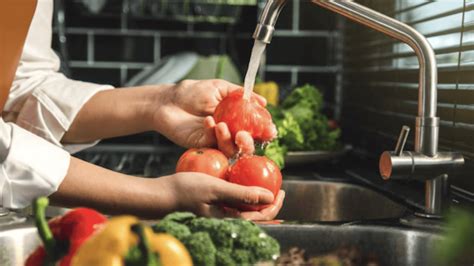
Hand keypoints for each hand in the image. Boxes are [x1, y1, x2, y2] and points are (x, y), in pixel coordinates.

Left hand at [154, 79, 270, 155]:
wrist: (168, 101)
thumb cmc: (192, 93)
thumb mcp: (220, 88)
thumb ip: (240, 94)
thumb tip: (263, 102)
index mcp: (236, 118)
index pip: (255, 129)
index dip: (265, 132)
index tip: (270, 130)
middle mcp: (229, 132)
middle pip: (247, 146)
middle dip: (249, 143)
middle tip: (243, 135)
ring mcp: (216, 141)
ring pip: (231, 150)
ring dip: (229, 140)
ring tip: (222, 125)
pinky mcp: (203, 146)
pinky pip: (214, 145)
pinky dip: (213, 133)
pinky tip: (207, 121)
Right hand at [157, 172, 284, 220]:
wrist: (161, 195)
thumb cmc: (186, 191)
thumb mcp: (216, 188)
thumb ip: (242, 194)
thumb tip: (269, 197)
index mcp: (230, 220)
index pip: (261, 217)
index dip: (275, 205)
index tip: (282, 191)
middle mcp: (227, 221)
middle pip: (256, 216)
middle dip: (269, 203)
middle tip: (278, 188)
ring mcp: (220, 216)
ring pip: (245, 211)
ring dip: (257, 200)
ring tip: (264, 186)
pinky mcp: (214, 209)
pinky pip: (234, 205)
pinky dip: (243, 196)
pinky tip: (243, 185)